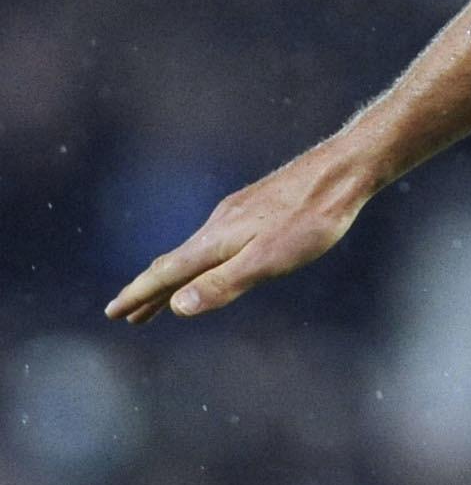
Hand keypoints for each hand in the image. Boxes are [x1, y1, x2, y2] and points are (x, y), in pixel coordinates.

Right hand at [103, 147, 371, 323]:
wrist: (345, 170)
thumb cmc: (312, 218)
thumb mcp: (269, 259)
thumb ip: (224, 283)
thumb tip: (176, 307)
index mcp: (217, 240)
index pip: (166, 273)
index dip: (139, 295)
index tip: (112, 312)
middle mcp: (220, 224)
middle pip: (175, 263)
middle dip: (149, 291)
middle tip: (126, 315)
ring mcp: (238, 212)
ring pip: (195, 249)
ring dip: (174, 275)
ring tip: (163, 296)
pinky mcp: (256, 206)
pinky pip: (215, 239)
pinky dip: (200, 258)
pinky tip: (213, 259)